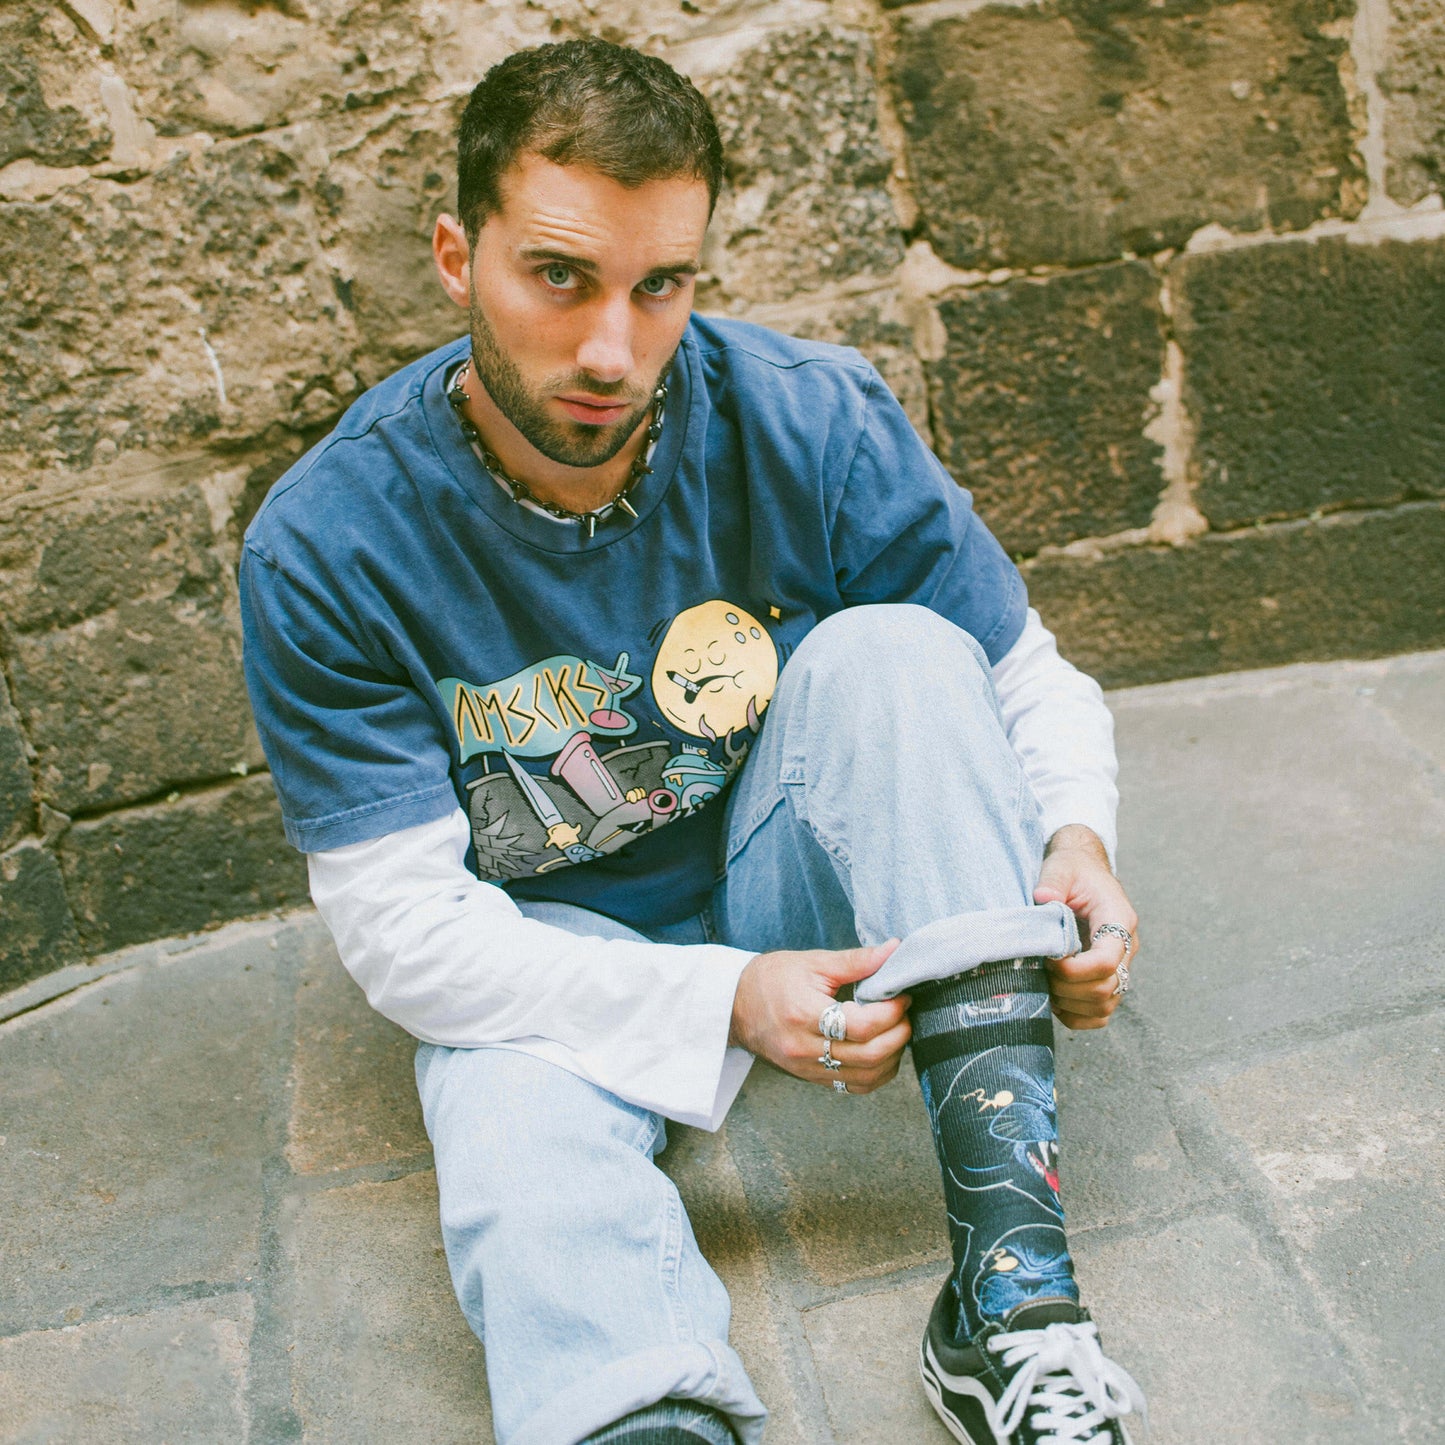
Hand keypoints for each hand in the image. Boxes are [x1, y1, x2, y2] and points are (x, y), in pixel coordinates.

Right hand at [730, 941, 910, 1093]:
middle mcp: (805, 1048)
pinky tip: (882, 1052)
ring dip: (893, 1055)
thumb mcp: (813, 962)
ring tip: (896, 1030)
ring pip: (867, 1076)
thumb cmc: (772, 978)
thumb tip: (894, 950)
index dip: (891, 1012)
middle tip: (904, 1012)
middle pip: (870, 1055)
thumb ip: (856, 960)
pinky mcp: (811, 1078)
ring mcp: (807, 1068)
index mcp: (804, 1014)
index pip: (861, 1025)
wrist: (736, 1005)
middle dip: (899, 1033)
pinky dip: (877, 1073)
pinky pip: (855, 1087)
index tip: (901, 995)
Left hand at [1033, 825, 1139, 1031]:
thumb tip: (1043, 898)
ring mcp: (1119, 966)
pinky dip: (1076, 1015)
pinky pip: (1099, 1014)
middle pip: (1107, 988)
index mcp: (1119, 919)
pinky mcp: (1107, 979)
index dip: (1075, 969)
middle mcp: (1125, 947)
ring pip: (1105, 1005)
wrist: (1083, 873)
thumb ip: (1054, 881)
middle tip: (1041, 969)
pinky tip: (1054, 999)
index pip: (1107, 960)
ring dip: (1070, 1003)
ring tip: (1044, 983)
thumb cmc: (1073, 870)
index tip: (1048, 959)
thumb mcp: (1062, 867)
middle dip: (1068, 987)